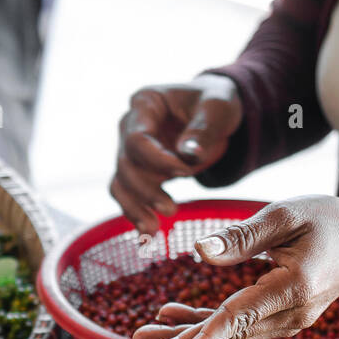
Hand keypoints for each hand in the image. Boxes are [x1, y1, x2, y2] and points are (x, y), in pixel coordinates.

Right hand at [111, 75, 242, 234]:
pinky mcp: (138, 172)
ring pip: (121, 184)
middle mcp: (129, 126)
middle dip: (146, 191)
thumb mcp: (217, 108)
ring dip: (135, 208)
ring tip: (153, 230)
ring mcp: (130, 151)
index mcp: (145, 102)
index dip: (158, 161)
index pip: (137, 139)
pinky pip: (128, 195)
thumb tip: (189, 155)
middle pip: (125, 165)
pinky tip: (147, 235)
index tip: (187, 172)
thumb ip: (203, 130)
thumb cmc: (215, 103)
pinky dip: (136, 215)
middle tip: (171, 210)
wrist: (213, 113)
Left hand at [132, 196, 338, 338]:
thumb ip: (243, 236)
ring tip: (142, 336)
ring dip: (185, 335)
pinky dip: (204, 322)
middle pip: (227, 334)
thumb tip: (198, 252)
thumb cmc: (330, 221)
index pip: (240, 318)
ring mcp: (284, 320)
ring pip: (227, 332)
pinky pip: (236, 324)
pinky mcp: (277, 317)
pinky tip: (172, 315)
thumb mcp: (288, 214)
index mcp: (293, 288)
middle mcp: (289, 314)